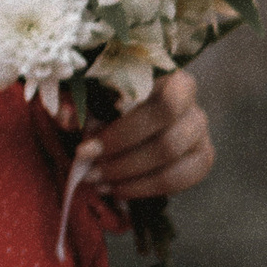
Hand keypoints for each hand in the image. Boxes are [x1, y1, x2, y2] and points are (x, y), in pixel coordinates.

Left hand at [69, 67, 214, 208]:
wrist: (129, 114)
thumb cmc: (107, 98)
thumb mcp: (88, 94)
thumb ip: (75, 101)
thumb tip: (65, 116)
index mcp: (168, 77)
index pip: (163, 104)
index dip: (123, 132)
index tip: (86, 148)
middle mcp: (192, 103)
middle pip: (167, 140)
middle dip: (122, 161)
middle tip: (89, 171)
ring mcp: (200, 132)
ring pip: (172, 161)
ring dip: (131, 177)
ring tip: (98, 182)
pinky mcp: (202, 157)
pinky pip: (181, 179)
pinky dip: (145, 188)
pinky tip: (118, 190)